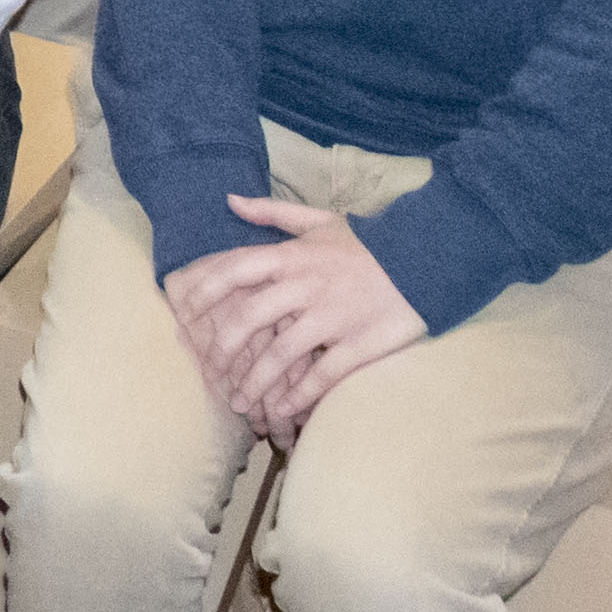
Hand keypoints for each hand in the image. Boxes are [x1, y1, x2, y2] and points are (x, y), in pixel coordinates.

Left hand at [164, 198, 425, 438]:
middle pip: (249, 317)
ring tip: (240, 403)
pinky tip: (282, 411)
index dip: (204, 291)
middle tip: (210, 369)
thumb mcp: (320, 220)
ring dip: (255, 383)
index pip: (235, 269)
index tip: (184, 312)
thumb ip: (273, 213)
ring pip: (281, 354)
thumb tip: (230, 200)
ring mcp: (333, 317)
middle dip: (222, 348)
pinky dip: (299, 396)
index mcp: (293, 257)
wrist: (427, 261)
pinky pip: (322, 375)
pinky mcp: (359, 343)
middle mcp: (307, 286)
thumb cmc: (368, 245)